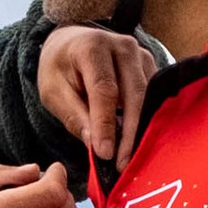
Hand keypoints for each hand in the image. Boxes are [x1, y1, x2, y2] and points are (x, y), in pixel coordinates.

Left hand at [36, 27, 157, 171]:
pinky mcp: (152, 66)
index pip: (104, 89)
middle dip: (129, 133)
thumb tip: (96, 144)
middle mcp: (122, 46)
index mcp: (92, 47)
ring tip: (130, 158)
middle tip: (122, 164)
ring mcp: (141, 55)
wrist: (72, 44)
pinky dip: (146, 121)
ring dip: (141, 130)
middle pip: (134, 94)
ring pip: (148, 98)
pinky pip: (153, 97)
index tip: (105, 154)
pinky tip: (137, 143)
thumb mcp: (53, 92)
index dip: (106, 124)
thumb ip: (74, 116)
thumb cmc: (60, 68)